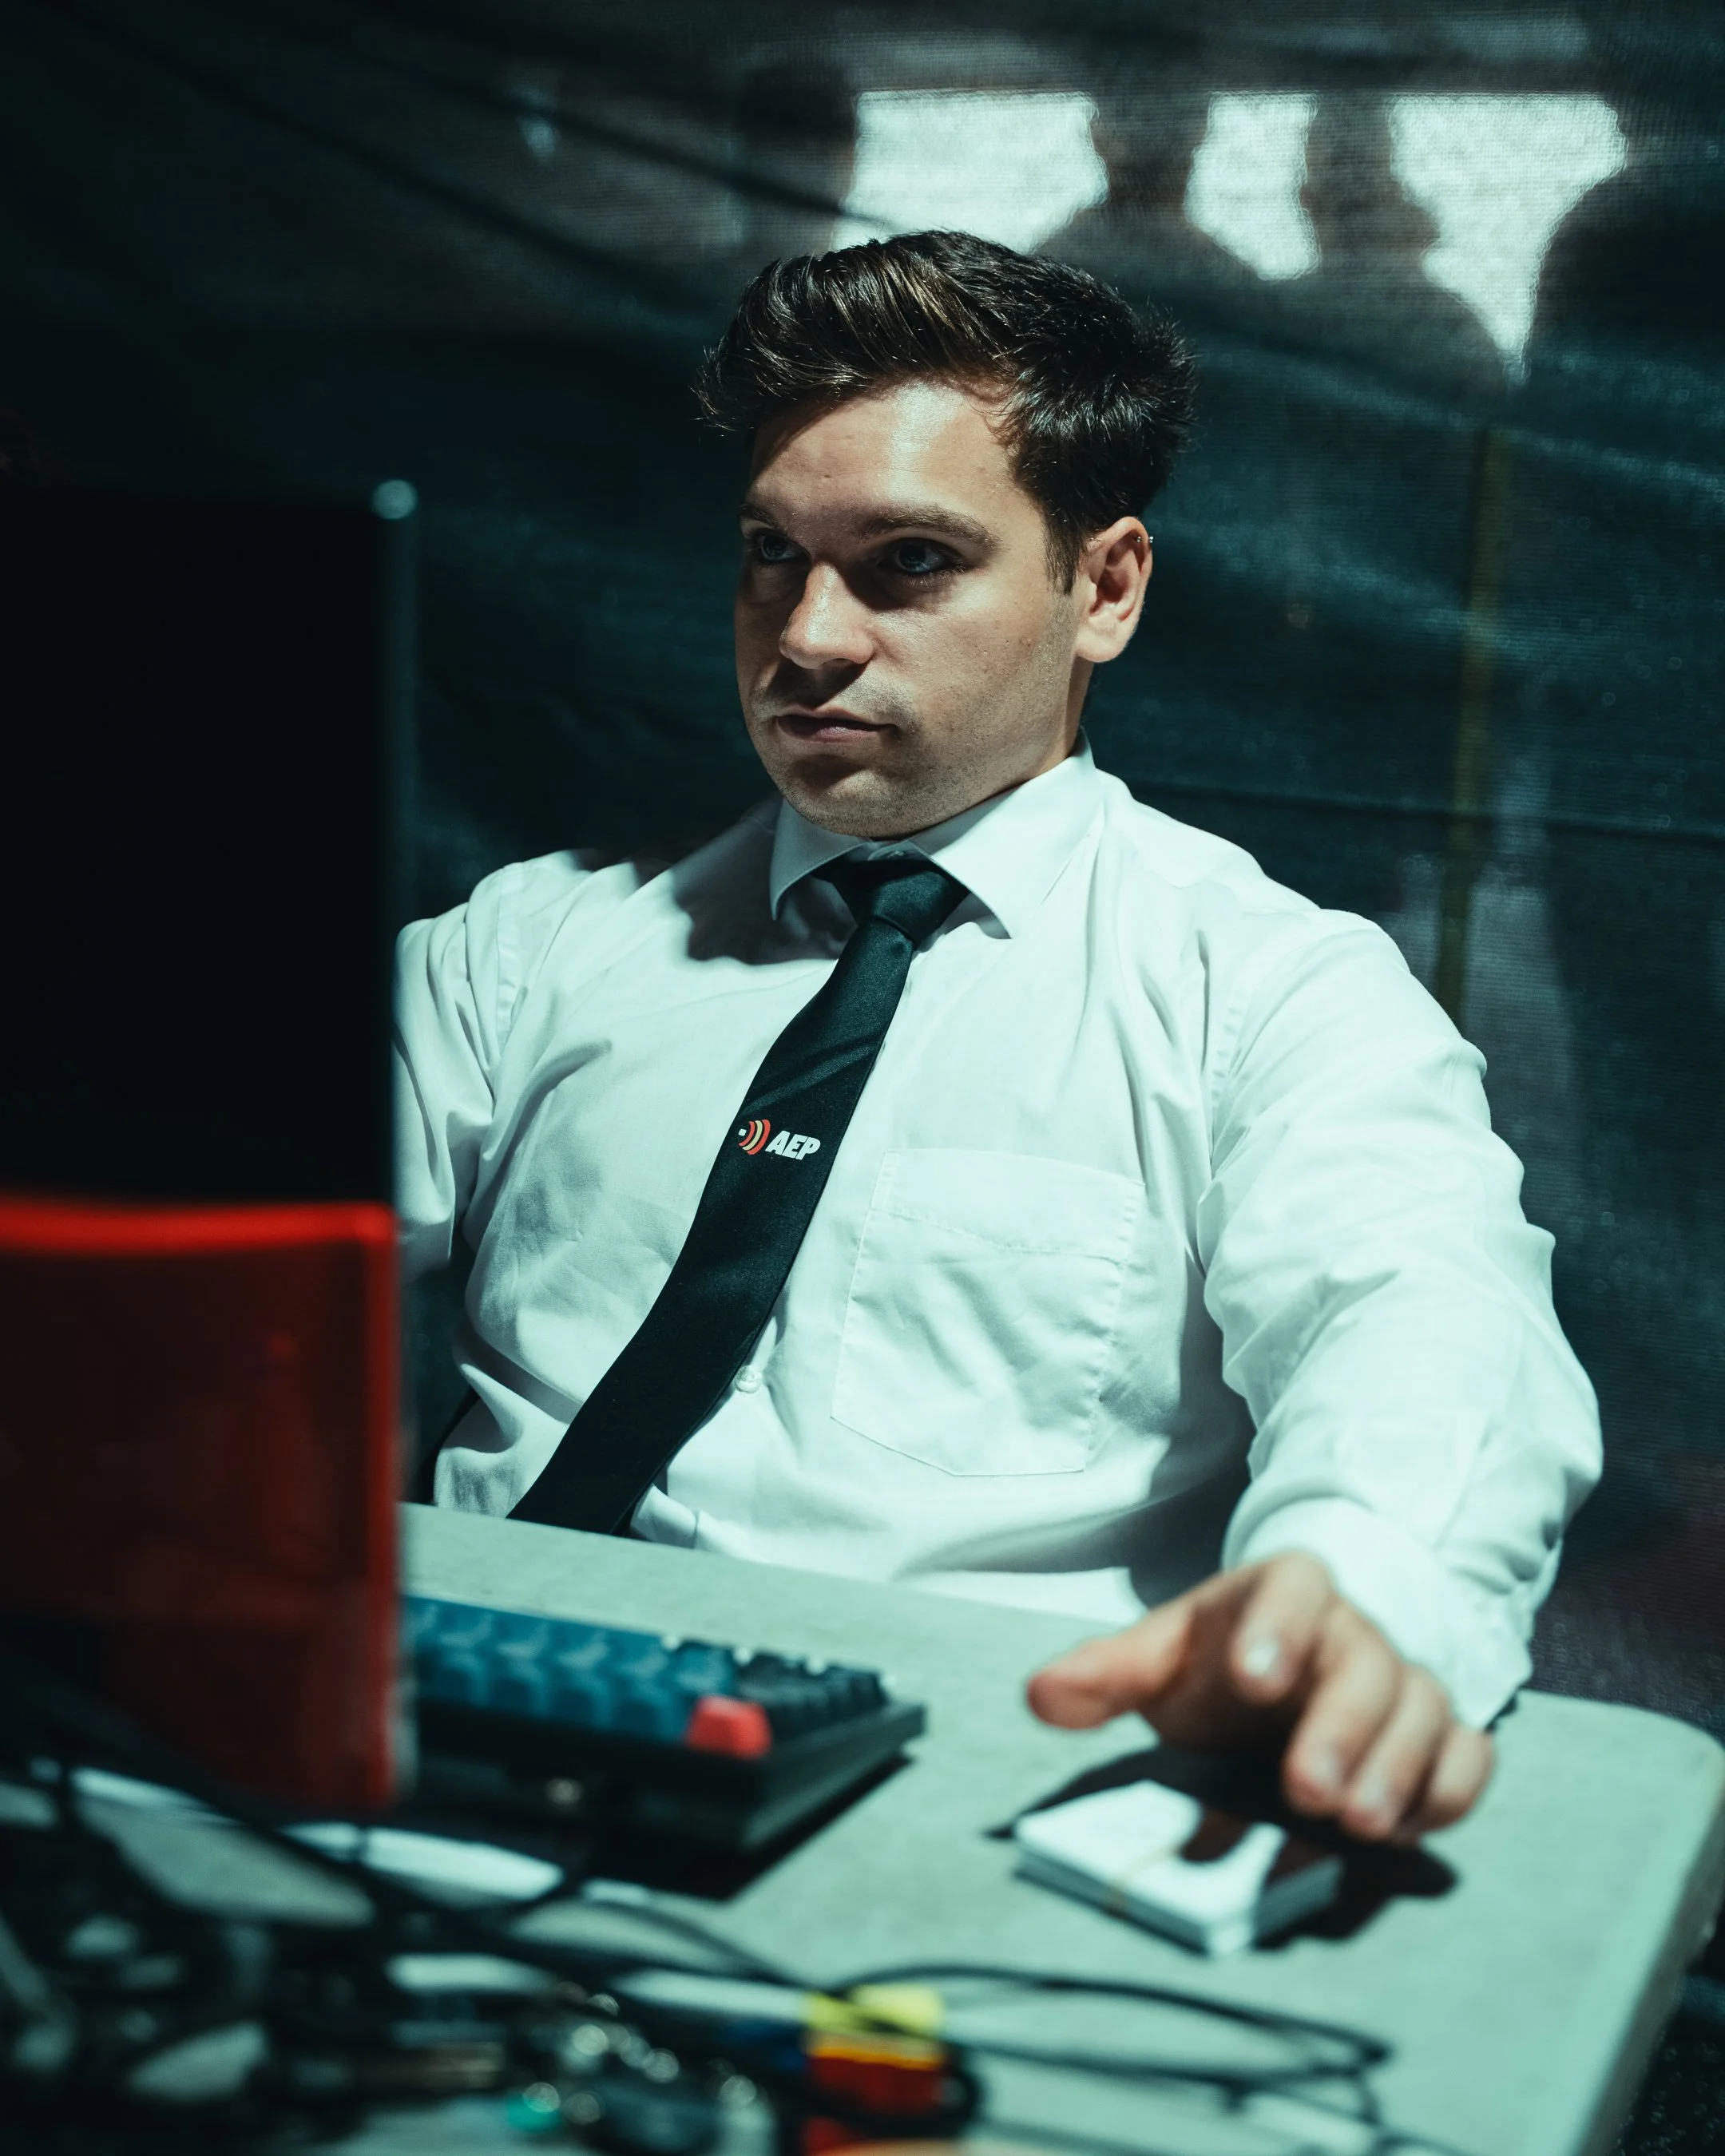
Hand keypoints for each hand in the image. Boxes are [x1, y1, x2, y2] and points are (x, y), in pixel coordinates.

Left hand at [1025, 1552, 1492, 1842]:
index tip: (1251, 1679)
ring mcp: (1402, 1684)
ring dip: (1396, 1770)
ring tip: (1356, 1826)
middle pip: (1366, 1665)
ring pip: (1424, 1712)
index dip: (1278, 1627)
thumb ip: (1104, 1673)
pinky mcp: (1438, 1736)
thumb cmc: (1217, 1665)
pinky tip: (1408, 1830)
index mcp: (1282, 1593)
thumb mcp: (1160, 1658)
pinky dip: (1448, 1791)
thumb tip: (1039, 1696)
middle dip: (1342, 1730)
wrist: (1283, 1673)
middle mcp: (1352, 1633)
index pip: (1295, 1587)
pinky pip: (1466, 1755)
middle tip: (1308, 1791)